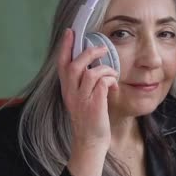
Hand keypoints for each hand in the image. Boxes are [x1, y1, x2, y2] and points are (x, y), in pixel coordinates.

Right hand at [57, 28, 117, 150]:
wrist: (89, 143)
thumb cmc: (88, 120)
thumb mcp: (79, 99)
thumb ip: (82, 83)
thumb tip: (93, 66)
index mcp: (67, 90)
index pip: (62, 64)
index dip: (65, 46)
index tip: (70, 32)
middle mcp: (71, 93)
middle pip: (75, 65)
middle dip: (89, 53)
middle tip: (101, 49)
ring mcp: (82, 100)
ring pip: (91, 73)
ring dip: (105, 69)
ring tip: (112, 73)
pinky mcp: (94, 106)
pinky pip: (103, 84)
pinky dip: (110, 80)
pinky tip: (114, 85)